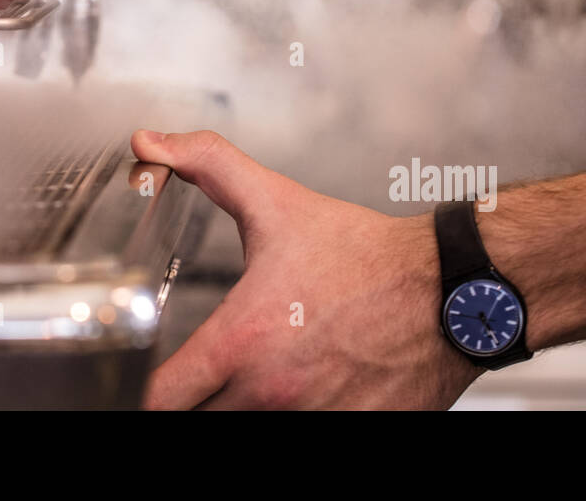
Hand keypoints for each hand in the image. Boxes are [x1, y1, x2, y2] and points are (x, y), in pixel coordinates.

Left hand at [132, 129, 482, 408]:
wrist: (448, 289)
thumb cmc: (365, 255)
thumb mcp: (275, 201)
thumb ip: (207, 165)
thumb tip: (149, 144)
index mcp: (243, 341)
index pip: (162, 398)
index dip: (142, 393)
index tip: (137, 380)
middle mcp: (272, 393)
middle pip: (200, 420)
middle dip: (194, 400)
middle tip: (197, 375)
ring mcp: (313, 421)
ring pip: (245, 432)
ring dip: (238, 409)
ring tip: (251, 377)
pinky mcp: (351, 434)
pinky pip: (303, 441)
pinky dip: (290, 417)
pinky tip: (299, 389)